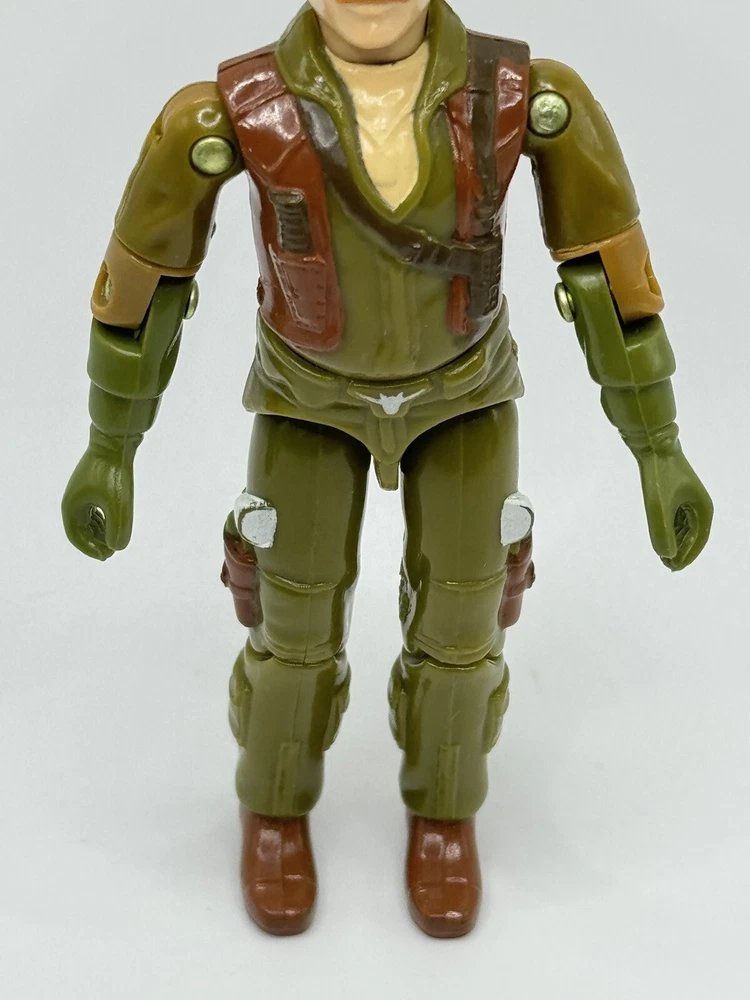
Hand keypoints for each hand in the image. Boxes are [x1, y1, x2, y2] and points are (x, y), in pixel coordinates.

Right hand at [62, 431, 136, 560]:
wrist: (115, 441)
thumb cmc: (114, 473)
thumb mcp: (119, 504)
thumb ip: (118, 528)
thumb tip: (116, 548)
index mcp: (72, 506)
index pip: (76, 536)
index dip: (90, 549)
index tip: (106, 557)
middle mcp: (73, 499)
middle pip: (81, 529)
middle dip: (95, 542)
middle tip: (112, 552)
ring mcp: (82, 490)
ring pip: (88, 518)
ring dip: (99, 532)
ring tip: (114, 541)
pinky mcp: (93, 483)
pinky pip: (94, 508)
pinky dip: (103, 519)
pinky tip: (113, 523)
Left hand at [637, 446, 712, 570]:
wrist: (653, 445)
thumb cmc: (659, 473)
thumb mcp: (658, 504)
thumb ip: (661, 530)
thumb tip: (666, 554)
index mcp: (703, 508)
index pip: (699, 539)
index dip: (688, 555)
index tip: (674, 567)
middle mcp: (699, 505)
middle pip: (692, 535)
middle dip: (682, 551)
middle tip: (668, 565)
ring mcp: (688, 499)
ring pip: (684, 527)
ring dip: (676, 542)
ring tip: (664, 556)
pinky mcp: (676, 494)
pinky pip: (677, 519)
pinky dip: (671, 530)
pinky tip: (662, 539)